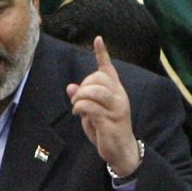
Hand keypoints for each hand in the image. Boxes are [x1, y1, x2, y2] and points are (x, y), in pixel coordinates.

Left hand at [65, 37, 139, 177]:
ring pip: (94, 91)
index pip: (109, 69)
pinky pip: (89, 106)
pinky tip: (79, 114)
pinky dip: (79, 108)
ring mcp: (116, 108)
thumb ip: (84, 99)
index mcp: (117, 91)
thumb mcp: (93, 112)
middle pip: (97, 78)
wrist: (121, 151)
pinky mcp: (110, 120)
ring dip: (80, 97)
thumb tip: (70, 87)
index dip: (102, 54)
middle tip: (76, 100)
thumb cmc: (106, 129)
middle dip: (82, 87)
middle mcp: (119, 96)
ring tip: (76, 107)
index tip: (98, 39)